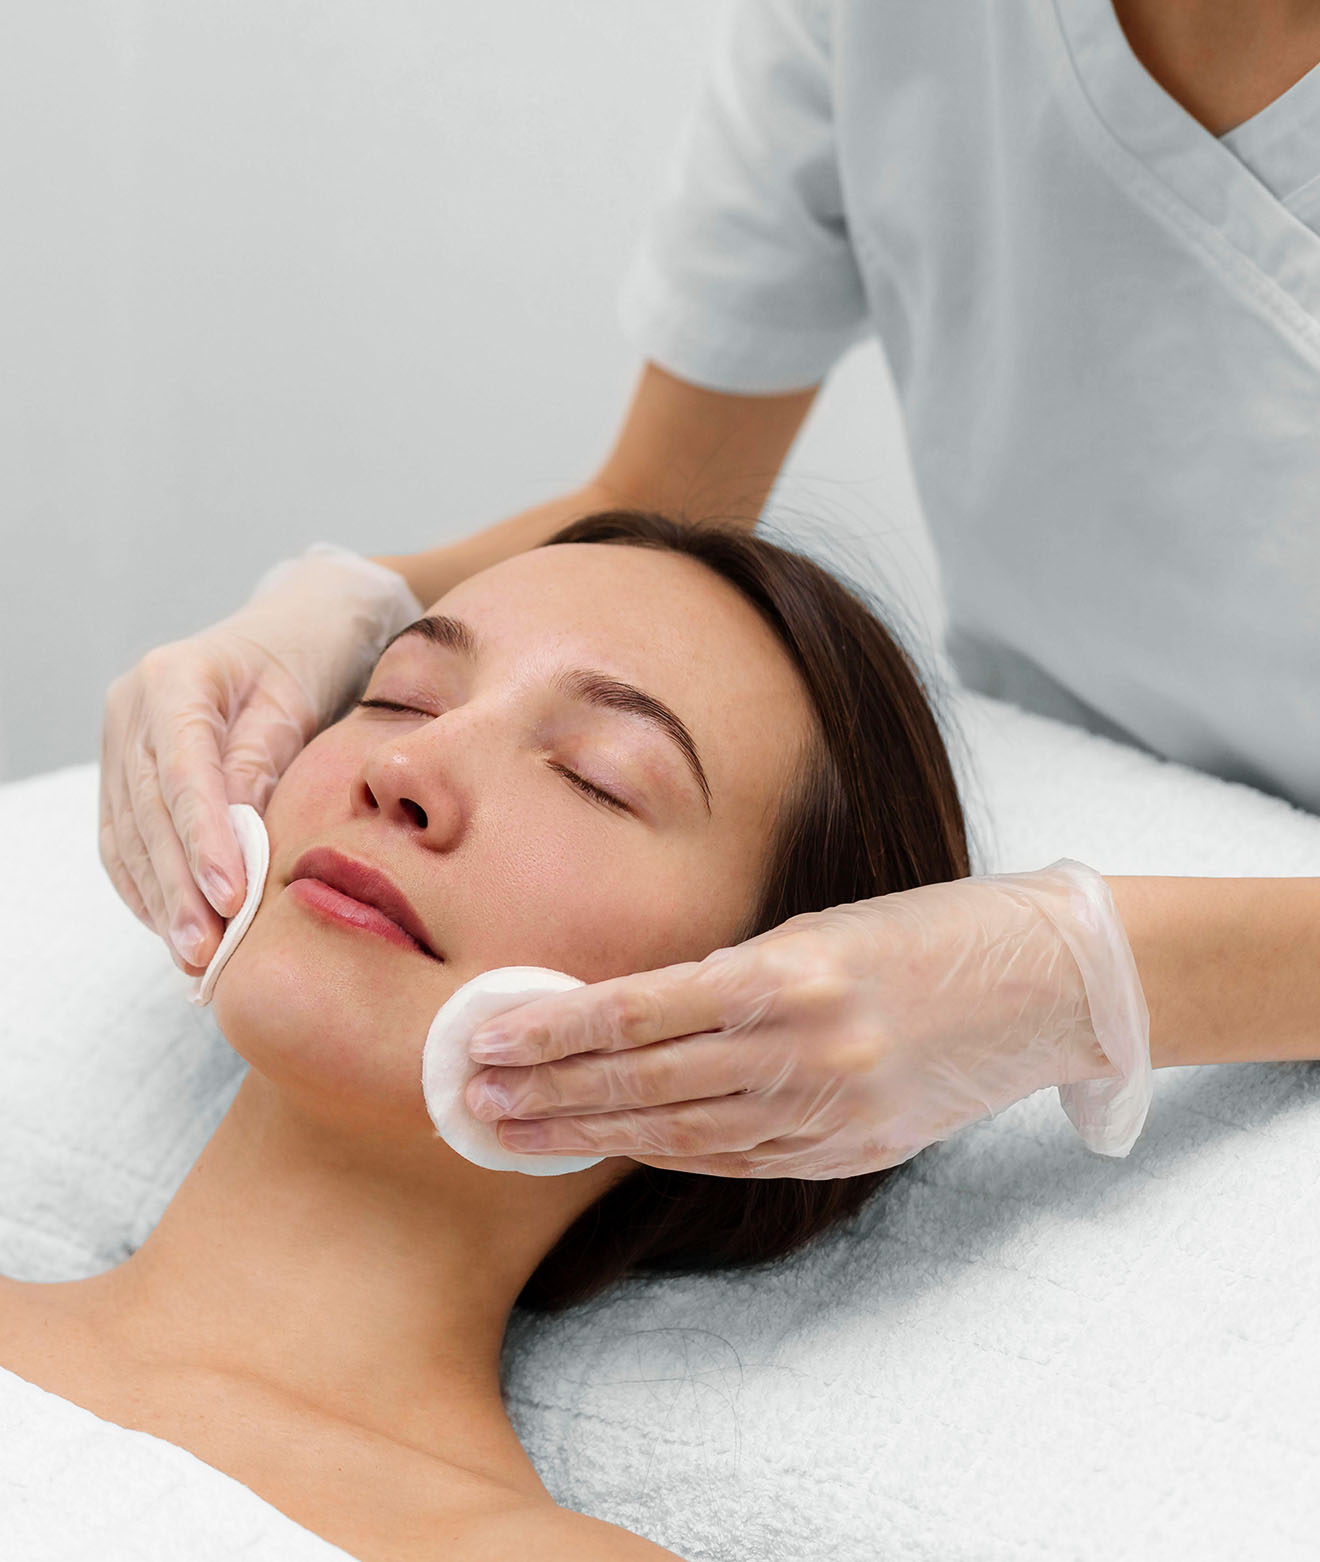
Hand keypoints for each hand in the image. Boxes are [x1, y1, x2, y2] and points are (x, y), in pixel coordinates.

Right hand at [99, 543, 421, 972]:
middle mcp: (130, 708)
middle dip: (177, 889)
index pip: (181, 774)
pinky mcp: (124, 771)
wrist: (295, 624)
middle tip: (205, 950)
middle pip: (147, 813)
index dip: (202, 842)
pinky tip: (173, 927)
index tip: (229, 897)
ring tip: (192, 956)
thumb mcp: (298, 700)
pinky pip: (125, 839)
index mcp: (171, 678)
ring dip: (159, 901)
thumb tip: (239, 834)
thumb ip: (262, 761)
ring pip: (128, 834)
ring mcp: (120, 740)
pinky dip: (148, 887)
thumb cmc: (309, 657)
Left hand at [464, 860, 1152, 1175]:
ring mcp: (829, 1111)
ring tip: (517, 1134)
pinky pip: (736, 1159)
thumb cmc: (926, 929)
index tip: (486, 1037)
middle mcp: (802, 1049)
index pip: (635, 1011)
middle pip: (642, 1081)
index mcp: (786, 972)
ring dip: (589, 1136)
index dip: (551, 1030)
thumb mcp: (817, 927)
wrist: (1049, 982)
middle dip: (547, 1092)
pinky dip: (667, 1155)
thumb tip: (627, 1015)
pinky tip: (613, 1150)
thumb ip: (728, 978)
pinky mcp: (851, 1151)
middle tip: (471, 1099)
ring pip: (679, 1133)